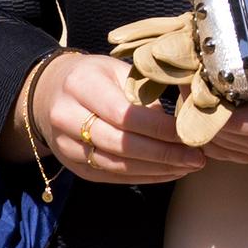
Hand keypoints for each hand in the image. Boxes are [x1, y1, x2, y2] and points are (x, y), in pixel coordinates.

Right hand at [25, 50, 207, 185]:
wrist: (49, 94)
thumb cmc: (94, 77)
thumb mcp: (117, 70)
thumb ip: (145, 91)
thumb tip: (184, 116)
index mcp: (80, 84)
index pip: (124, 114)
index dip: (158, 128)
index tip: (189, 133)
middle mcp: (65, 116)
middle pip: (120, 143)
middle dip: (163, 154)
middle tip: (197, 158)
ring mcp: (65, 145)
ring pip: (116, 165)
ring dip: (157, 170)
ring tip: (188, 167)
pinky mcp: (72, 165)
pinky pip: (111, 176)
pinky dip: (143, 177)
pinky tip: (168, 173)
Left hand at [205, 0, 247, 168]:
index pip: (226, 121)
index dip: (202, 99)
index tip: (195, 70)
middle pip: (214, 136)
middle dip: (197, 107)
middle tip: (192, 72)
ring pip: (222, 150)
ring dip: (205, 123)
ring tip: (202, 88)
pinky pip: (237, 155)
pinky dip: (221, 138)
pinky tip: (220, 112)